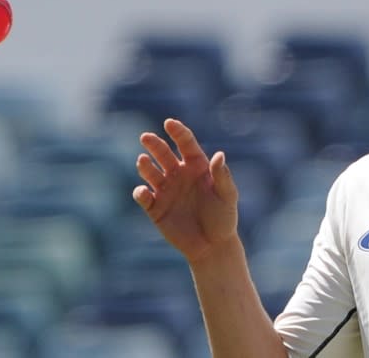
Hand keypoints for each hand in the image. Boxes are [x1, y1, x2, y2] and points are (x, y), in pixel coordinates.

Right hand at [133, 118, 238, 263]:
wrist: (213, 247)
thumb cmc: (224, 218)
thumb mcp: (227, 196)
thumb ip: (223, 176)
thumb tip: (219, 154)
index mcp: (197, 166)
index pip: (185, 143)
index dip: (178, 132)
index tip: (169, 123)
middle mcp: (179, 174)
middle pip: (163, 153)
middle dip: (154, 144)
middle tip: (146, 137)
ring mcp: (165, 190)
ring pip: (150, 172)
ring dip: (145, 166)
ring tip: (143, 161)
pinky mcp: (155, 208)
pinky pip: (143, 196)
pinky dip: (141, 192)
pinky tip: (144, 191)